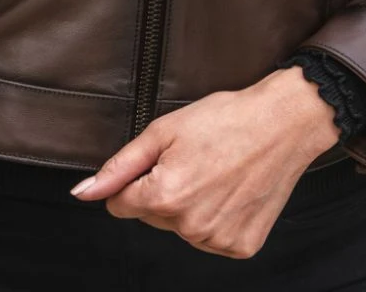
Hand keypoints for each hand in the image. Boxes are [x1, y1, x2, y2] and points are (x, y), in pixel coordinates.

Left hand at [69, 66, 340, 258]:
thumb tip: (83, 193)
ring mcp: (216, 240)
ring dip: (190, 204)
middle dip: (163, 189)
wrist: (282, 124)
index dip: (136, 178)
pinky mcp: (240, 246)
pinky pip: (211, 237)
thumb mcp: (164, 131)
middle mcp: (188, 227)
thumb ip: (120, 166)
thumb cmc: (225, 119)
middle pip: (152, 215)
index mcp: (163, 197)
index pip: (121, 204)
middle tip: (194, 158)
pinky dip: (216, 216)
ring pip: (181, 227)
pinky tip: (231, 189)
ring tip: (215, 170)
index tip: (162, 159)